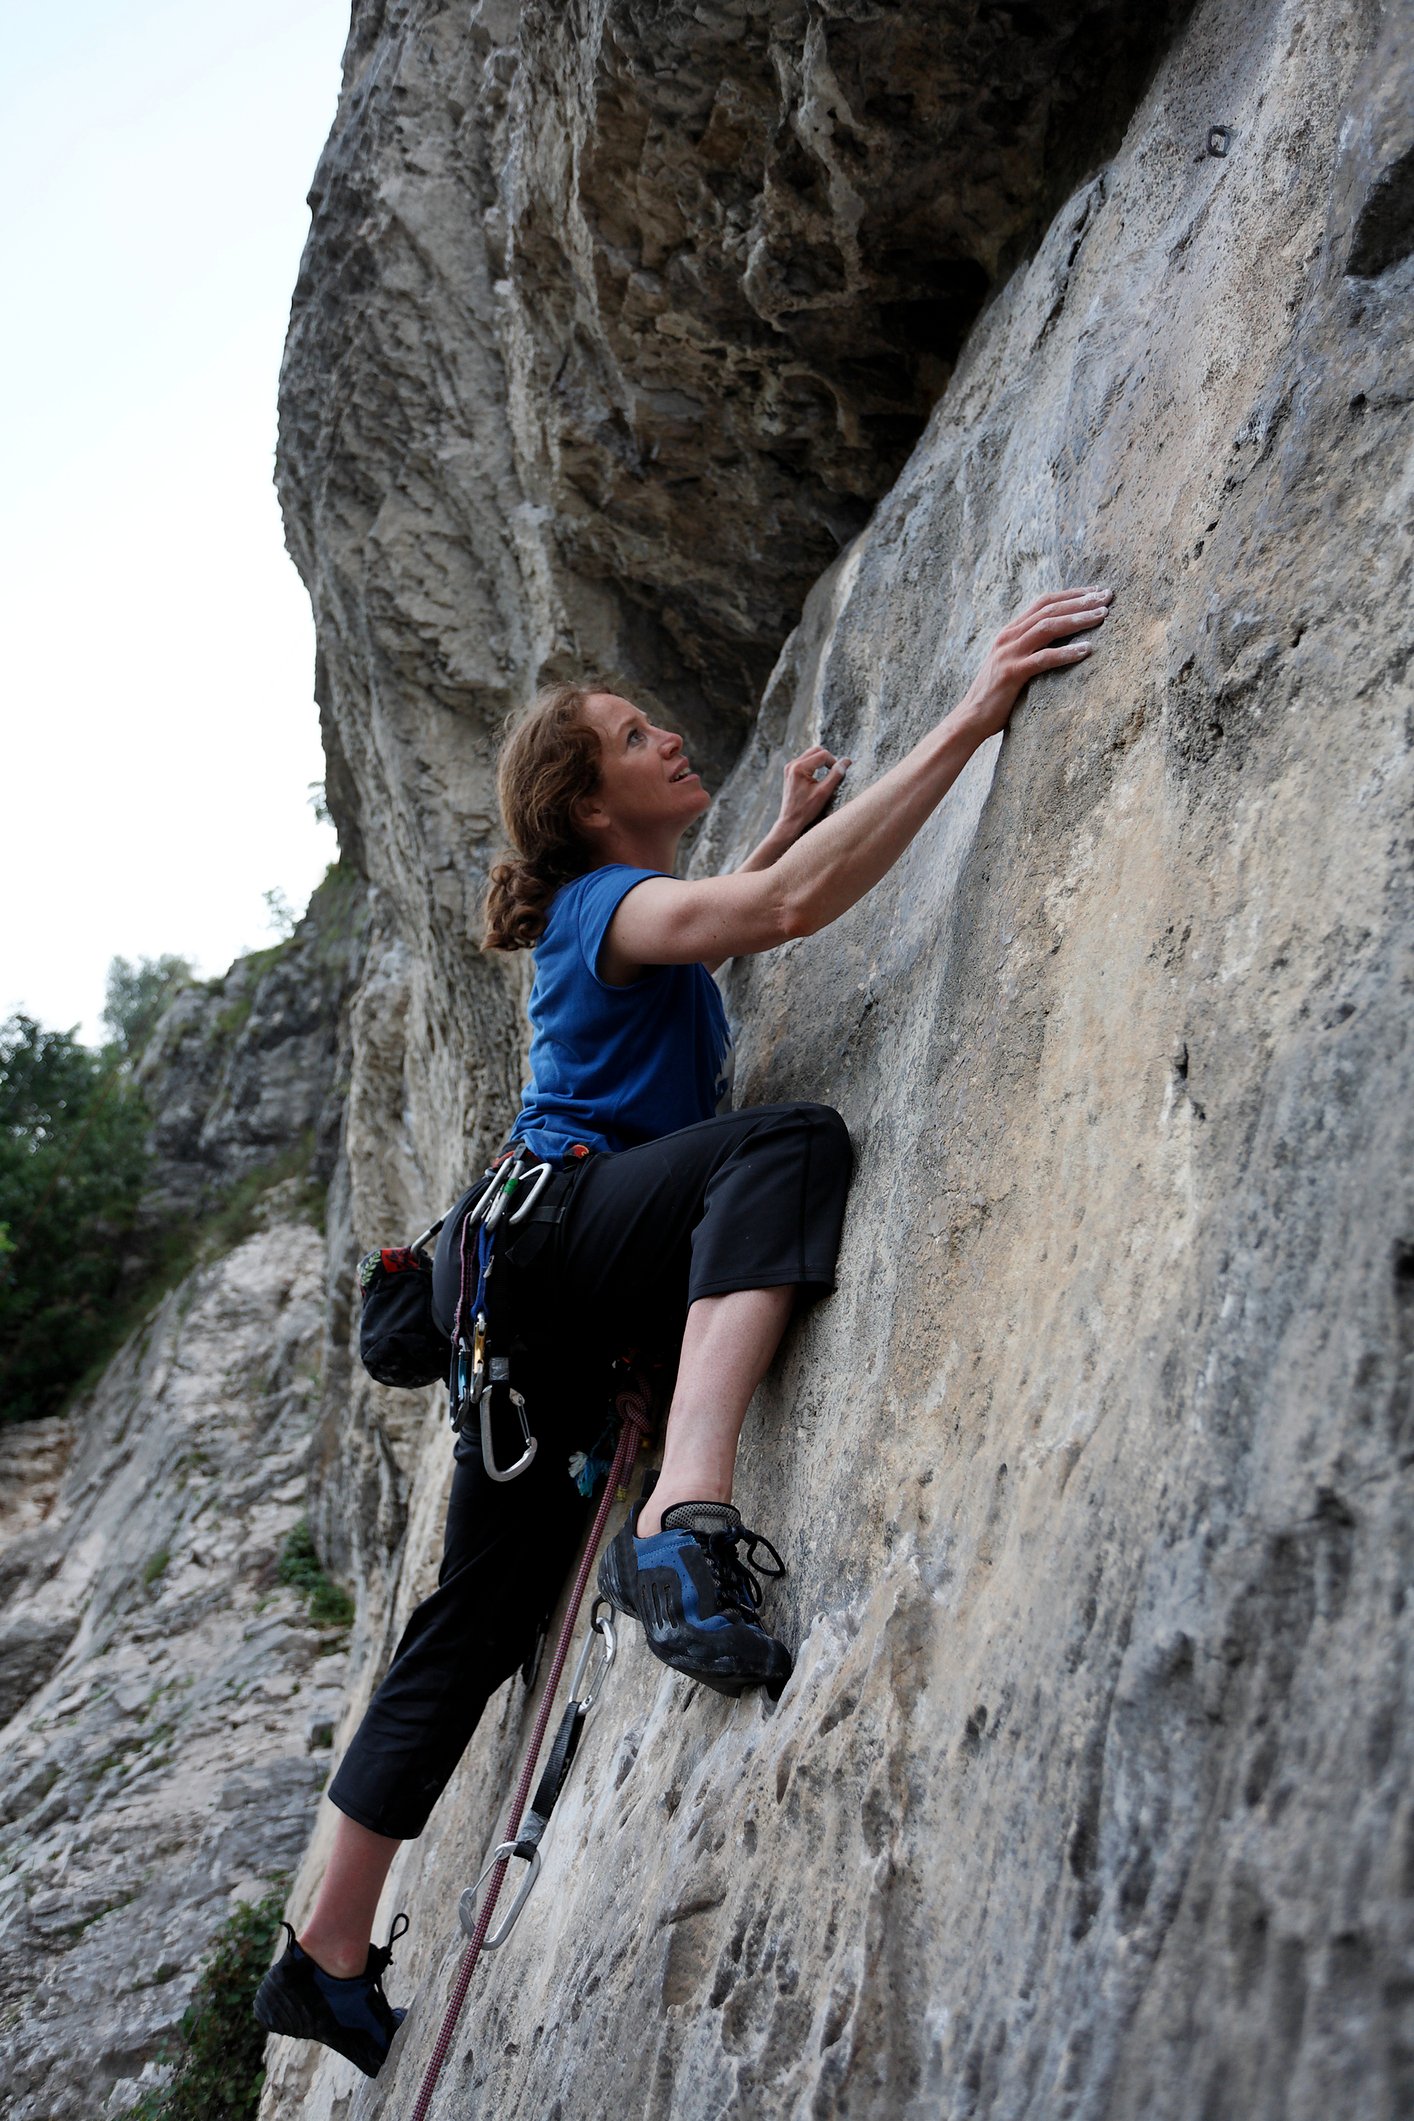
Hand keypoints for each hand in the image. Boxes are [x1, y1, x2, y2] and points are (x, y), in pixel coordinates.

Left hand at [773, 744, 851, 844]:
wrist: (790, 821)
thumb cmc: (806, 809)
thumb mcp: (824, 792)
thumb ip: (836, 774)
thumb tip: (847, 761)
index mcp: (799, 768)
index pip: (823, 755)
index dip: (834, 762)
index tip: (839, 774)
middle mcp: (792, 764)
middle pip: (816, 750)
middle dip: (828, 759)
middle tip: (834, 772)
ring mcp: (789, 767)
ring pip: (810, 754)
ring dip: (821, 761)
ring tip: (826, 775)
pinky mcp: (789, 771)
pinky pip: (805, 761)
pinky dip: (814, 765)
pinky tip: (817, 777)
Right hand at [956, 587, 1111, 741]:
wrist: (970, 718)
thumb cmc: (997, 695)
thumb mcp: (1012, 663)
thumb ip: (1029, 649)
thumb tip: (1059, 642)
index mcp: (1010, 631)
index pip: (1043, 602)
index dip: (1071, 594)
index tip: (1096, 590)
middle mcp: (1009, 637)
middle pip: (1049, 609)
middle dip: (1081, 601)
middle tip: (1108, 596)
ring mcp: (1009, 654)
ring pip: (1048, 627)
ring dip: (1078, 619)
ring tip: (1103, 615)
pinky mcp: (1012, 673)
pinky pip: (1044, 658)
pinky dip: (1066, 653)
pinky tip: (1087, 650)